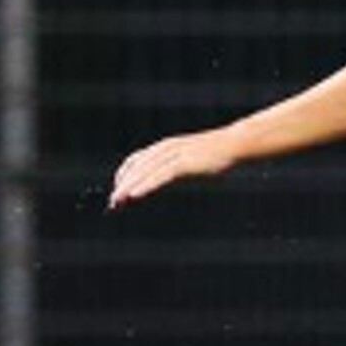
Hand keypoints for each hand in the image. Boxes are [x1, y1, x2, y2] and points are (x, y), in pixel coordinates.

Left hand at [109, 129, 236, 208]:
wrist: (233, 143)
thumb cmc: (212, 154)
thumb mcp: (187, 159)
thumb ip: (172, 168)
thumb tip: (160, 181)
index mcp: (164, 147)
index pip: (136, 160)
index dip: (123, 175)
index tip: (116, 190)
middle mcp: (165, 148)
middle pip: (137, 167)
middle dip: (122, 185)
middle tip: (112, 202)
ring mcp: (175, 154)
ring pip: (145, 171)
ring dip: (129, 186)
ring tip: (117, 200)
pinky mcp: (185, 163)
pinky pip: (161, 175)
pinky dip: (146, 185)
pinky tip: (135, 194)